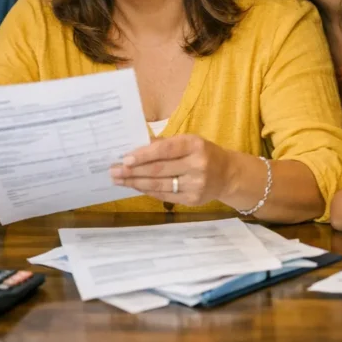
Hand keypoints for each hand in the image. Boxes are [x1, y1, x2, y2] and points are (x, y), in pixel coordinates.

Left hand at [110, 134, 233, 205]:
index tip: (125, 159)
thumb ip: (165, 144)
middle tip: (114, 171)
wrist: (228, 175)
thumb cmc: (203, 153)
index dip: (143, 155)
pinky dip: (147, 191)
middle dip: (133, 171)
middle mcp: (197, 165)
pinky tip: (135, 186)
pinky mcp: (192, 200)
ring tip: (119, 180)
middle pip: (159, 170)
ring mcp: (195, 185)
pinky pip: (164, 196)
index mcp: (194, 145)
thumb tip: (135, 148)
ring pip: (159, 185)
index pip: (165, 150)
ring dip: (136, 182)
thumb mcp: (189, 142)